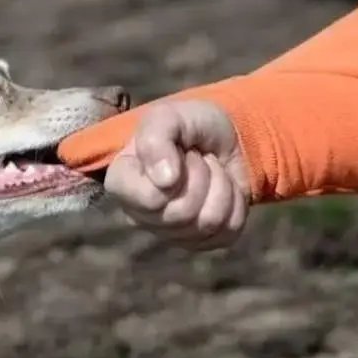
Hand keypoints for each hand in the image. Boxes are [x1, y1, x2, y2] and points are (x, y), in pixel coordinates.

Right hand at [104, 99, 249, 248]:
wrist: (227, 136)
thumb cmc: (189, 124)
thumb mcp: (169, 116)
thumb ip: (155, 138)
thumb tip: (164, 181)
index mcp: (121, 182)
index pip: (148, 199)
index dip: (174, 174)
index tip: (179, 151)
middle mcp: (139, 213)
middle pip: (180, 214)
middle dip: (201, 176)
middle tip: (198, 158)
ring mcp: (170, 232)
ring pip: (207, 223)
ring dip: (220, 187)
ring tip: (210, 170)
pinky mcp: (201, 241)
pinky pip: (228, 232)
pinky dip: (236, 203)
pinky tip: (222, 188)